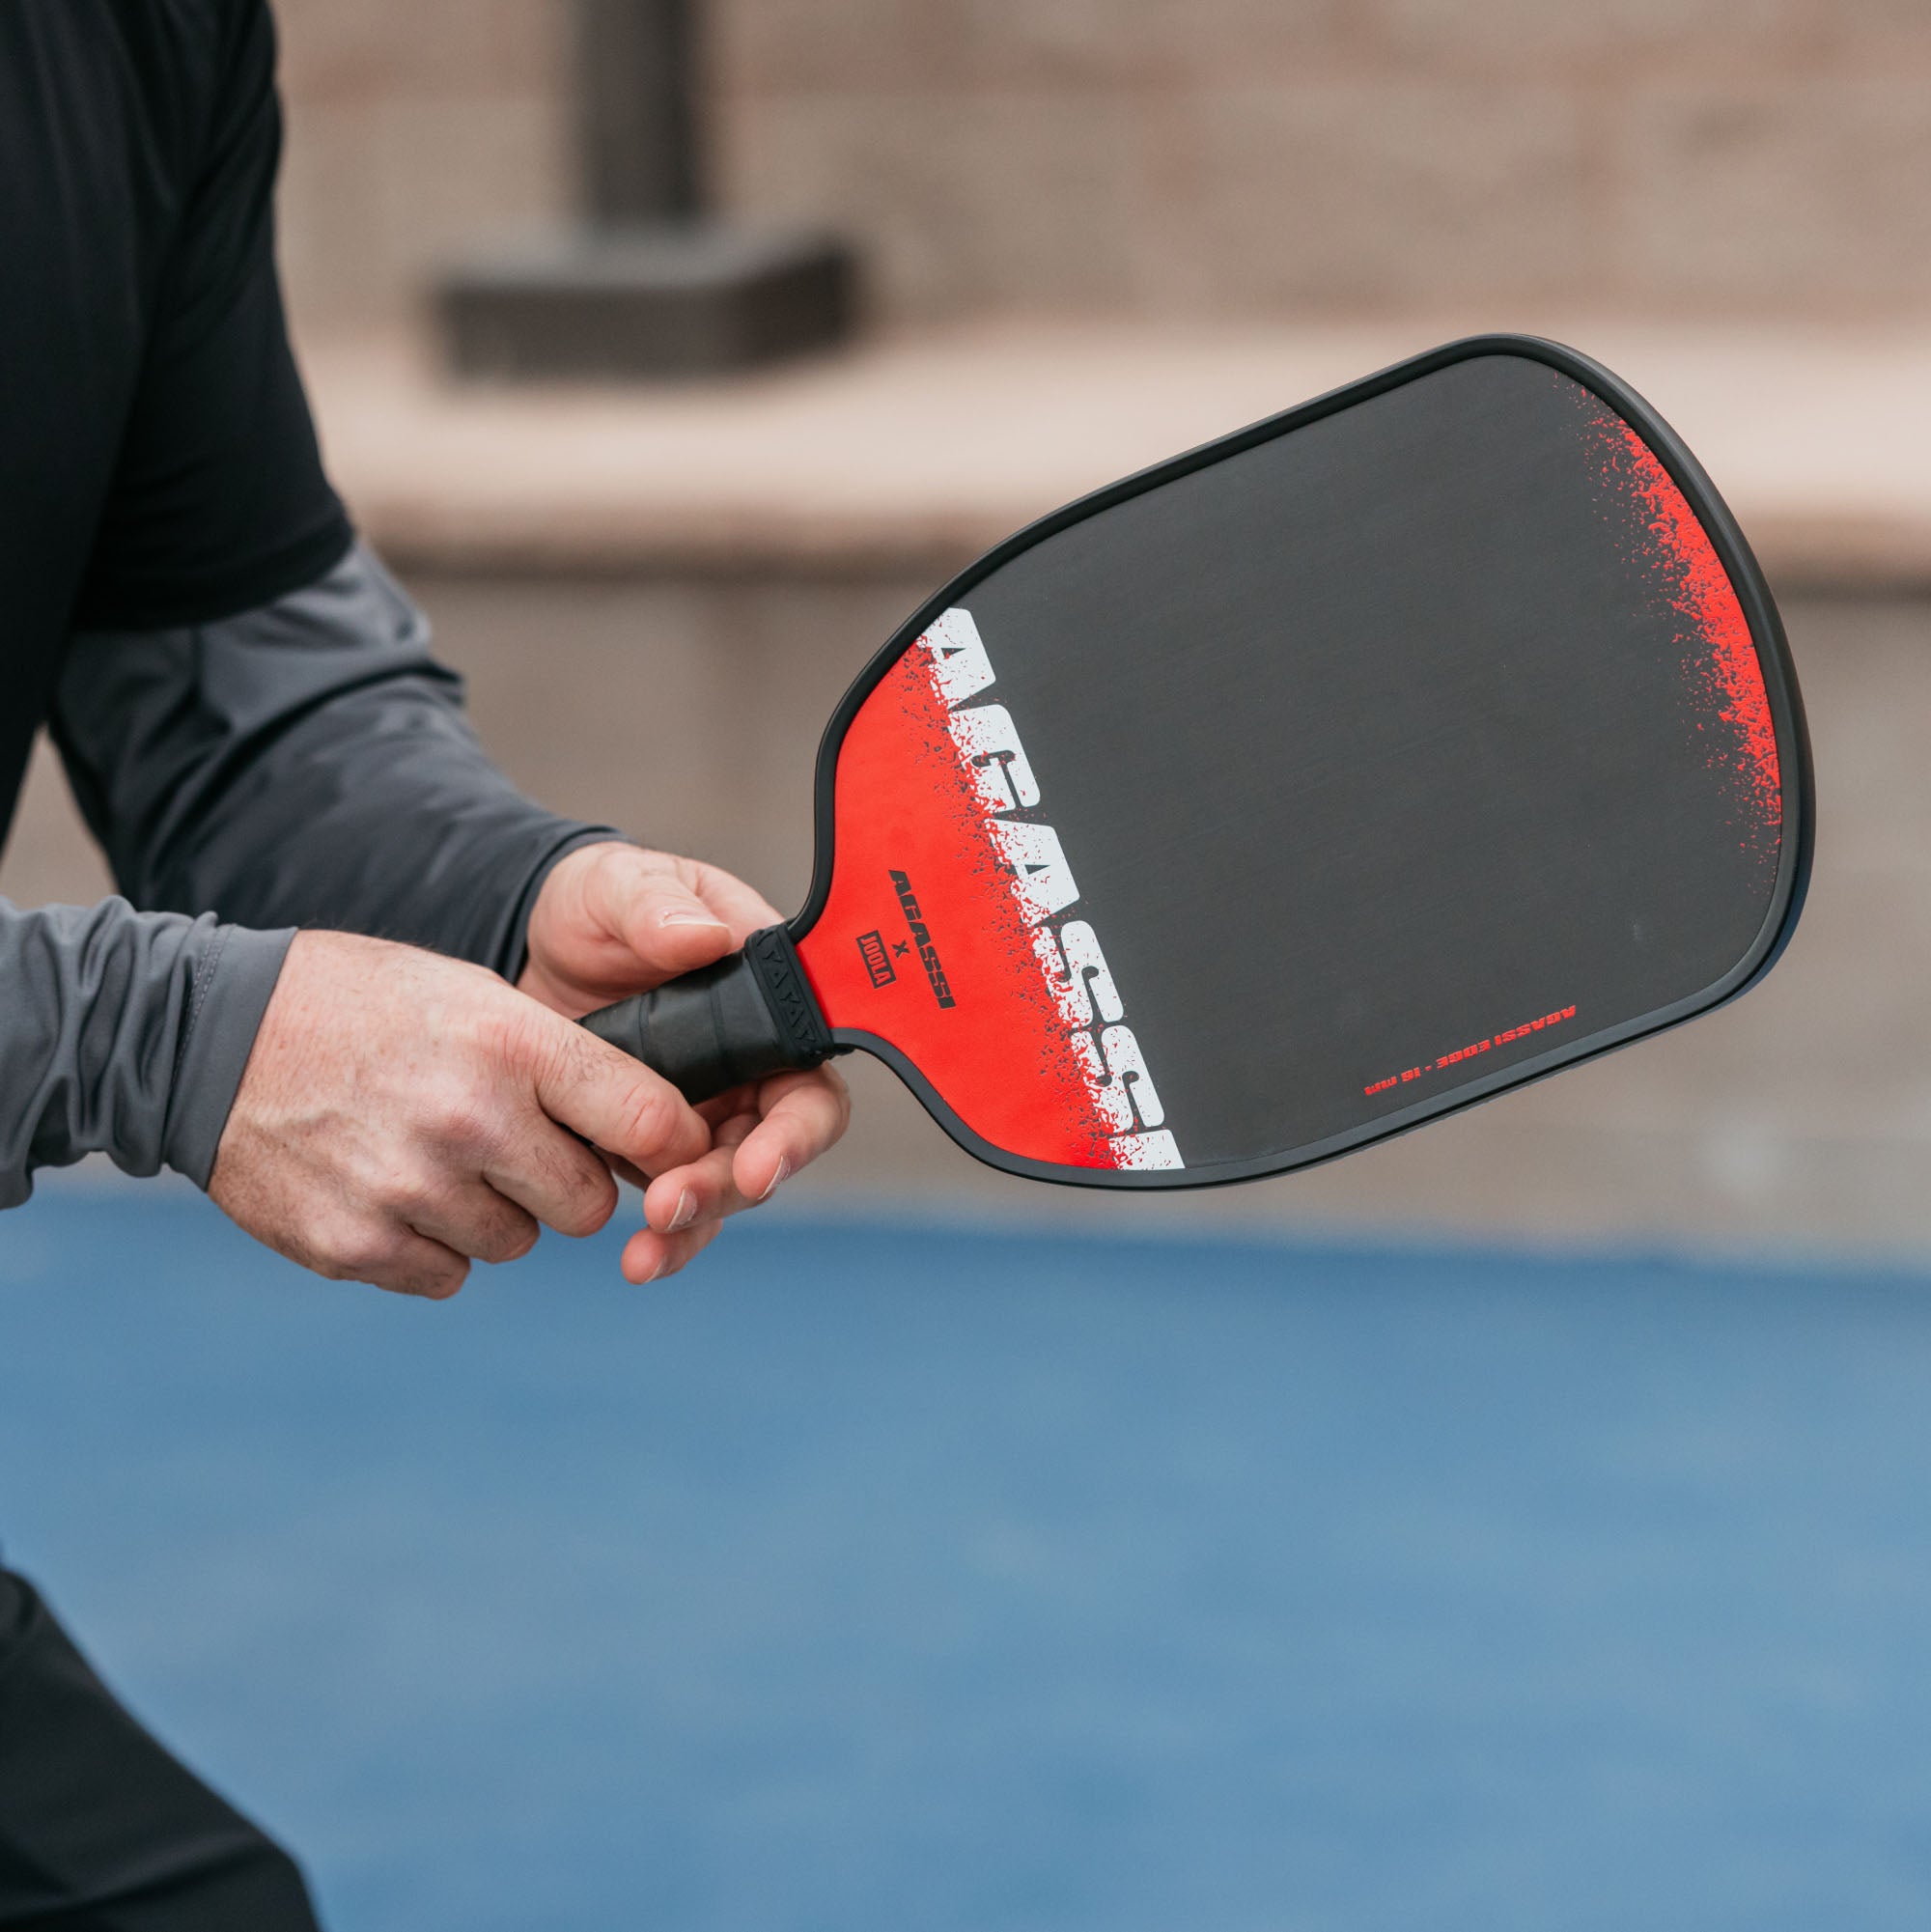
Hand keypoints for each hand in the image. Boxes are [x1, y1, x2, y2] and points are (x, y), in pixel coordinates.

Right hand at [210, 930, 711, 1298]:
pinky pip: (447, 1274)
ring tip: (434, 1152)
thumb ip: (561, 1064)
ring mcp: (410, 1190)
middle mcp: (469, 1120)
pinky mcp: (357, 1245)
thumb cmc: (363, 1006)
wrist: (209, 1036)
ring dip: (493, 1213)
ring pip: (515, 1243)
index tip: (663, 1152)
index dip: (669, 1146)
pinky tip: (390, 1186)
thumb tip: (659, 1135)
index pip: (649, 1123)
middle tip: (517, 1146)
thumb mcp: (473, 997)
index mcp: (511, 1044)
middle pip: (589, 1207)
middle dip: (565, 1184)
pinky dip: (430, 1245)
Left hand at [520, 843, 850, 1281]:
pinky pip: (678, 1198)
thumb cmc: (597, 901)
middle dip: (729, 1187)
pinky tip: (635, 1259)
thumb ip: (658, 906)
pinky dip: (663, 1237)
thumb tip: (706, 939)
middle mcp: (753, 1066)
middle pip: (772, 1149)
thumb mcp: (621, 885)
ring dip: (696, 1223)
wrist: (528, 943)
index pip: (810, 1080)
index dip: (796, 1132)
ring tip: (645, 1252)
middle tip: (673, 1206)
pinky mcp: (656, 1144)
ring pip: (726, 1186)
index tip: (758, 1165)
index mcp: (769, 1005)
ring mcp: (707, 1110)